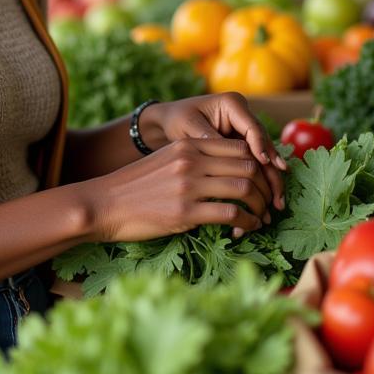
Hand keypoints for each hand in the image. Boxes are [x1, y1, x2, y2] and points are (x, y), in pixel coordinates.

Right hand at [88, 134, 278, 243]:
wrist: (104, 204)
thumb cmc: (135, 187)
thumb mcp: (166, 161)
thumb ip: (195, 160)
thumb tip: (227, 172)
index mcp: (188, 144)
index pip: (239, 146)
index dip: (260, 164)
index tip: (265, 181)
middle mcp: (191, 159)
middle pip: (248, 164)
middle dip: (266, 185)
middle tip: (270, 202)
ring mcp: (189, 185)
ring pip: (245, 187)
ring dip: (260, 205)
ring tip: (262, 217)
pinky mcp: (185, 212)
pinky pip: (232, 213)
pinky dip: (247, 221)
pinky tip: (248, 228)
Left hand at [143, 93, 286, 209]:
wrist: (168, 122)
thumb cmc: (176, 120)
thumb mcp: (188, 126)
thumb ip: (208, 138)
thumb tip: (228, 156)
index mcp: (233, 104)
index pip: (252, 128)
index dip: (261, 147)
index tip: (266, 165)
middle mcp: (244, 117)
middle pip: (264, 145)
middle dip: (272, 172)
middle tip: (278, 195)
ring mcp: (244, 132)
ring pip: (263, 158)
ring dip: (271, 181)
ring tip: (277, 204)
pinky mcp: (242, 147)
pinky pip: (255, 165)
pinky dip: (260, 182)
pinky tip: (267, 201)